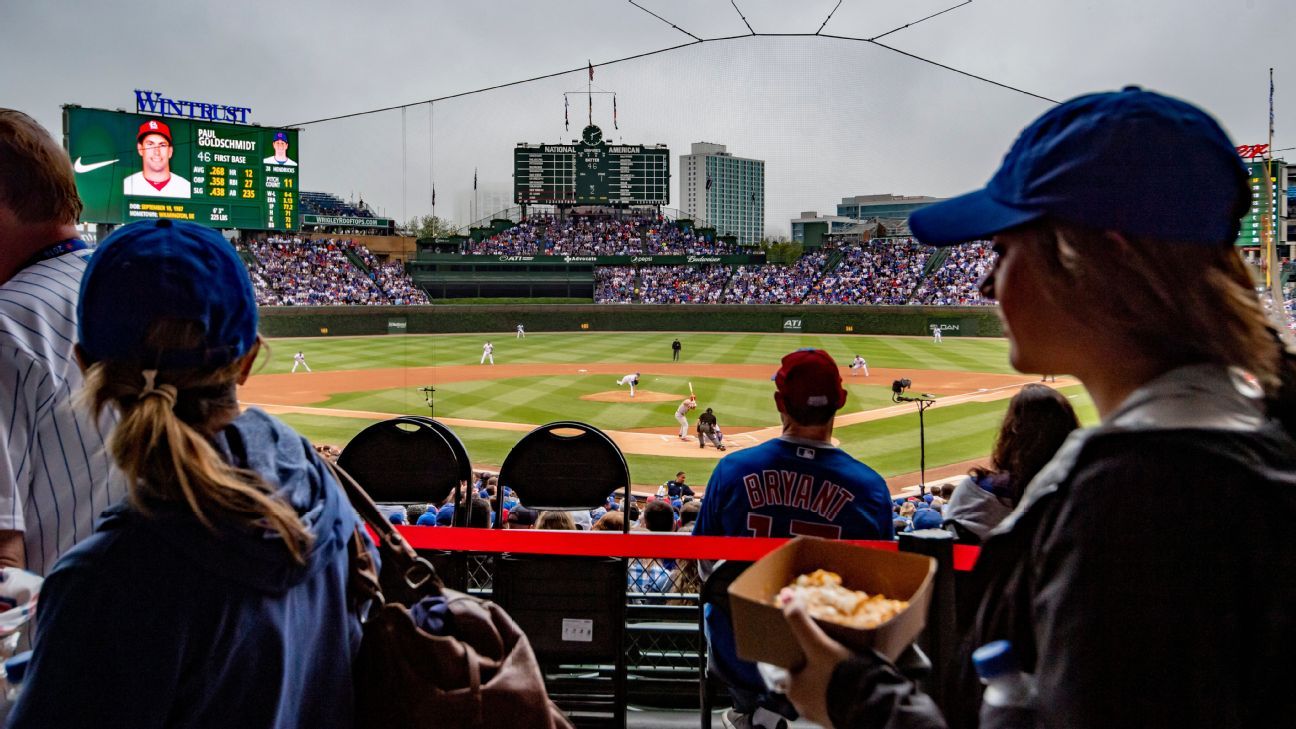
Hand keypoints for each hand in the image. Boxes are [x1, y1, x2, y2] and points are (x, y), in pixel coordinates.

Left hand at [782, 599, 852, 727]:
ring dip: (834, 681)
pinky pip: (840, 701)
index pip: (794, 667)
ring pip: (825, 690)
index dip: (805, 655)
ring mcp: (823, 715)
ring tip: (847, 666)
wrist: (871, 704)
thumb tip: (788, 598)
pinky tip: (855, 681)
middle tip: (836, 655)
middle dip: (820, 668)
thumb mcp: (818, 644)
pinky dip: (845, 692)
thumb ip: (801, 622)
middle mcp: (803, 706)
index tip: (817, 647)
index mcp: (793, 690)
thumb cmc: (840, 676)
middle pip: (809, 678)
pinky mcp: (841, 719)